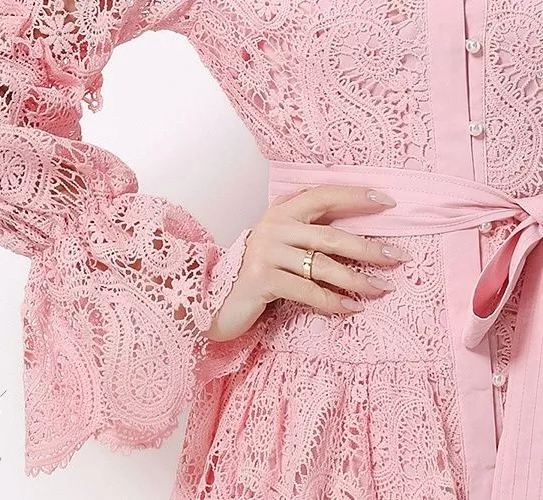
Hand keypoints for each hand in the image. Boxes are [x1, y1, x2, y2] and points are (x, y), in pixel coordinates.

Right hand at [203, 184, 412, 341]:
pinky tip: (353, 308)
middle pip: (331, 236)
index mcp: (280, 211)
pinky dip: (334, 302)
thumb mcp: (279, 240)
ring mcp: (266, 254)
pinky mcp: (263, 280)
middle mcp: (273, 228)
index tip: (388, 201)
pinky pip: (309, 291)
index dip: (355, 196)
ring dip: (358, 279)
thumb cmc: (259, 269)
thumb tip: (356, 223)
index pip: (322, 195)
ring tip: (382, 288)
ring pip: (324, 266)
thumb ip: (305, 227)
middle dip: (370, 247)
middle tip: (399, 257)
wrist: (218, 296)